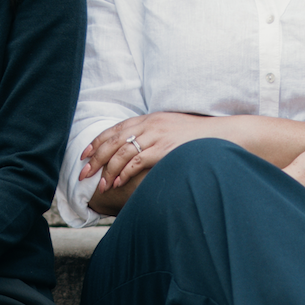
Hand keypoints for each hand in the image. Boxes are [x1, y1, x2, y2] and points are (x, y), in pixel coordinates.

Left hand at [80, 113, 218, 199]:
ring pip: (121, 152)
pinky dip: (124, 172)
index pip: (116, 128)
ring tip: (100, 185)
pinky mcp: (164, 149)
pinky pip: (136, 161)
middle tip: (83, 173)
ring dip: (107, 170)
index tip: (85, 153)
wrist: (221, 134)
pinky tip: (117, 182)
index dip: (97, 141)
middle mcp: (149, 125)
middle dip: (95, 158)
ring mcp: (156, 136)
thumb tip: (140, 148)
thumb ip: (154, 135)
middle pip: (113, 140)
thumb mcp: (172, 128)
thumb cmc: (198, 137)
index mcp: (149, 119)